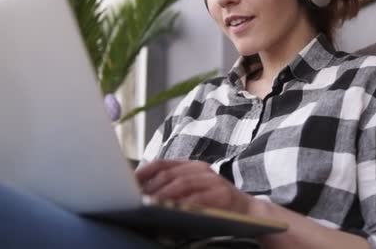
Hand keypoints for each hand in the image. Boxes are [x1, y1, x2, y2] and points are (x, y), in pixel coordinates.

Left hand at [135, 159, 253, 214]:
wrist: (248, 212)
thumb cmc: (214, 204)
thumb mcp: (192, 192)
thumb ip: (172, 189)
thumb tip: (141, 195)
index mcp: (191, 166)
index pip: (162, 163)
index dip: (143, 171)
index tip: (127, 182)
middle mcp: (201, 169)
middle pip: (169, 172)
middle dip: (149, 186)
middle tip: (134, 197)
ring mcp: (213, 180)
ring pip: (182, 183)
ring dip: (163, 194)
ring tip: (148, 204)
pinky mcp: (222, 194)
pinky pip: (198, 197)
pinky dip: (183, 203)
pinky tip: (171, 210)